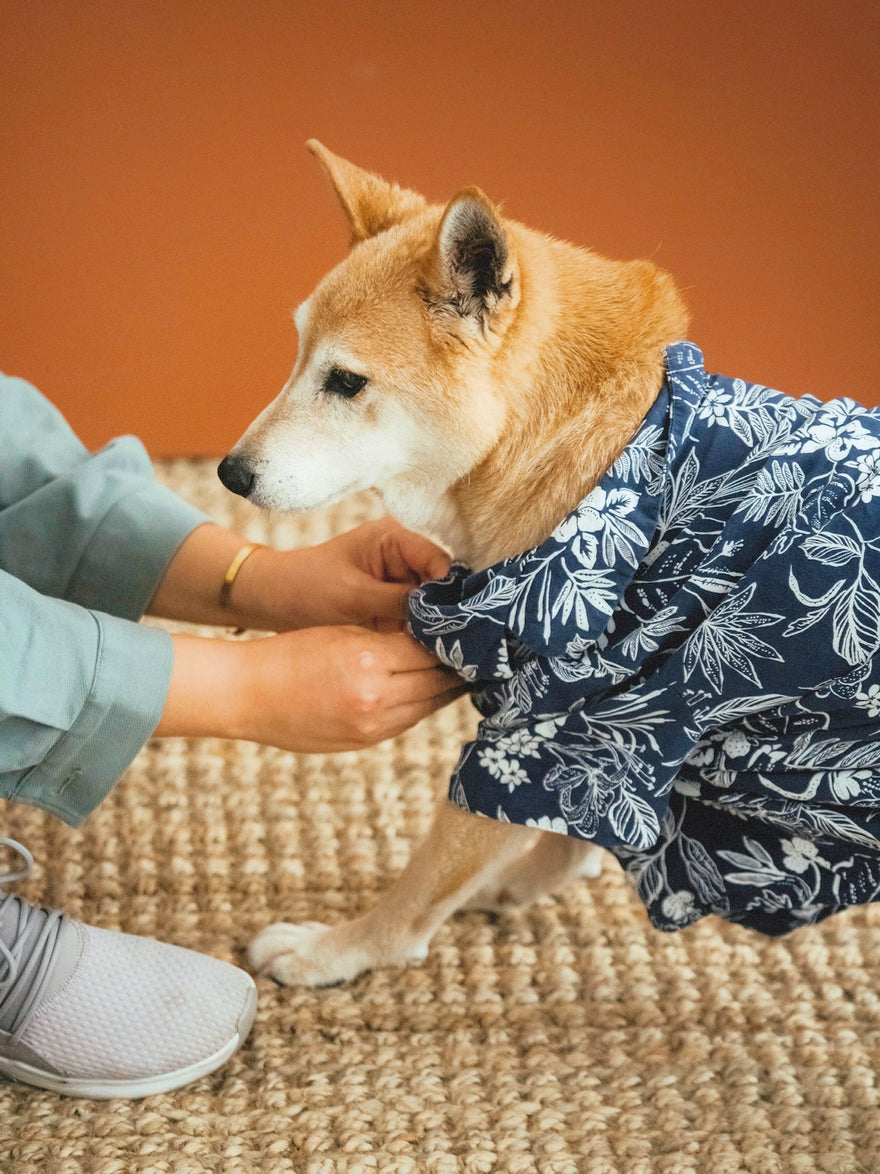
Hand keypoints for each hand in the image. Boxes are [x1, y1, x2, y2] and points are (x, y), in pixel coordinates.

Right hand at [155, 626, 464, 752]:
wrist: (248, 694)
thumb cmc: (290, 653)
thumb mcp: (340, 632)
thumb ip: (386, 640)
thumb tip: (432, 642)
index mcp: (368, 659)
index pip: (431, 648)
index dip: (455, 639)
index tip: (474, 628)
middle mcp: (375, 695)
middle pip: (438, 678)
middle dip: (461, 664)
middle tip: (485, 649)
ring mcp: (371, 724)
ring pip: (429, 702)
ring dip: (448, 686)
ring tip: (467, 669)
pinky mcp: (365, 740)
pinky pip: (409, 720)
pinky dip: (425, 704)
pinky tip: (434, 691)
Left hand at [240, 518, 451, 632]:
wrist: (273, 602)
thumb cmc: (306, 587)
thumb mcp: (354, 596)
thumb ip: (401, 602)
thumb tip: (444, 617)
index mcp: (395, 538)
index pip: (439, 562)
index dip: (452, 592)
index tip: (460, 622)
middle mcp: (404, 557)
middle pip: (442, 586)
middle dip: (447, 613)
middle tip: (459, 644)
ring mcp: (400, 583)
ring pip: (433, 607)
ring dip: (436, 628)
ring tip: (448, 653)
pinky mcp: (393, 606)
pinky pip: (418, 621)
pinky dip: (421, 637)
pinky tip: (430, 655)